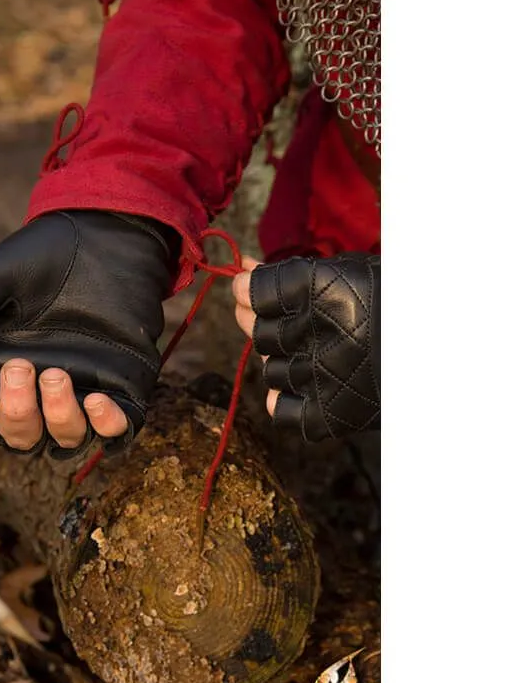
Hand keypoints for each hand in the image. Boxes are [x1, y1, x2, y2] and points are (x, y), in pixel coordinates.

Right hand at [0, 210, 173, 458]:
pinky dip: (108, 426)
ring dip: (58, 418)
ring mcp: (81, 393)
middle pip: (20, 436)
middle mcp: (39, 392)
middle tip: (22, 365)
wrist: (100, 236)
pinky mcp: (121, 388)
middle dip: (17, 411)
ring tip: (57, 376)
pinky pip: (117, 430)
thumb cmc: (41, 258)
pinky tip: (98, 402)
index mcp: (1, 371)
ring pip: (65, 439)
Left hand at [232, 253, 379, 441]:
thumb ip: (290, 273)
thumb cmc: (391, 300)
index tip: (247, 286)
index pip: (254, 291)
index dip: (247, 288)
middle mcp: (312, 333)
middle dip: (261, 323)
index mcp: (320, 289)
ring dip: (281, 359)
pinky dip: (285, 398)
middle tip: (280, 320)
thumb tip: (243, 268)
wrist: (440, 347)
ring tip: (312, 351)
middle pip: (258, 332)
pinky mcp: (327, 413)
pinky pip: (280, 408)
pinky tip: (305, 384)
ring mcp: (318, 377)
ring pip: (269, 369)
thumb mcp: (345, 271)